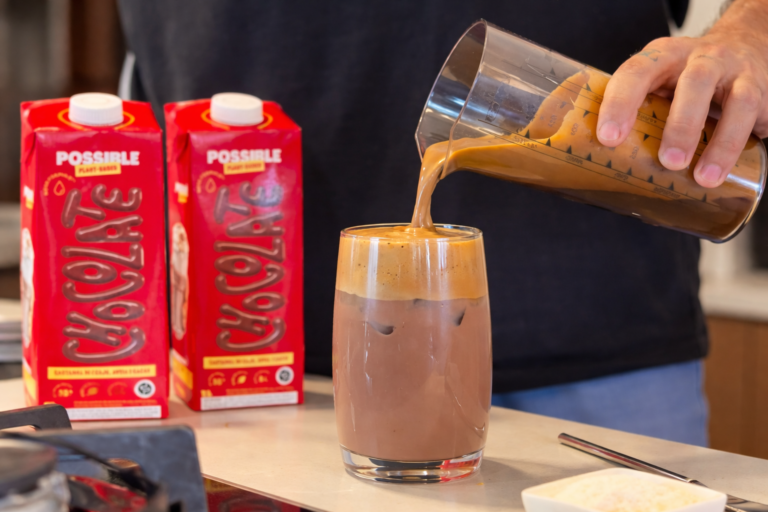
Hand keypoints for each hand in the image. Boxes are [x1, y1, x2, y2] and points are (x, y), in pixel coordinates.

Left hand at [596, 6, 767, 188]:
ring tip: (703, 177)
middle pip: (693, 83)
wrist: (743, 47)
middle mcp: (700, 59)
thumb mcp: (656, 84)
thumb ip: (635, 114)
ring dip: (720, 143)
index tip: (608, 137)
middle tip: (668, 161)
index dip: (620, 103)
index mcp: (662, 57)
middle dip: (680, 125)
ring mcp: (734, 73)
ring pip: (736, 102)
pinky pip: (756, 117)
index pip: (636, 72)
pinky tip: (727, 170)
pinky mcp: (760, 92)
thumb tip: (598, 166)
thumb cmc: (683, 80)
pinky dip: (741, 145)